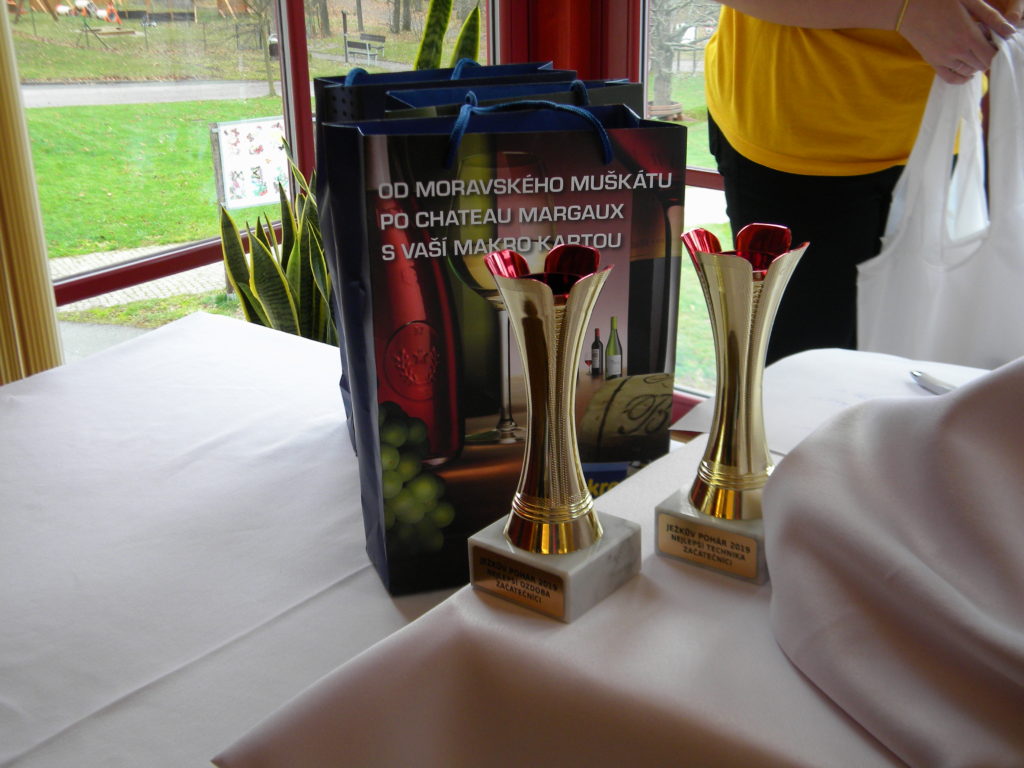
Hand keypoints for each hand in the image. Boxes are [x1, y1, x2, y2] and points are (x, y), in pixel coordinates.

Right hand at [899, 0, 1017, 82]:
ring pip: (968, 72)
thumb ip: (991, 17)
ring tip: (974, 51)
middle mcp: (956, 52)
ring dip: (975, 65)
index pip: (991, 56)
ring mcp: (943, 59)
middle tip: (983, 43)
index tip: (994, 42)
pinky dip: (961, 78)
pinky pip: (951, 78)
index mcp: (968, 35)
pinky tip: (967, 72)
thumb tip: (1009, 31)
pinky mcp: (932, 62)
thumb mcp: (969, 1)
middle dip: (986, 56)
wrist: (908, 7)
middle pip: (981, 65)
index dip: (996, 51)